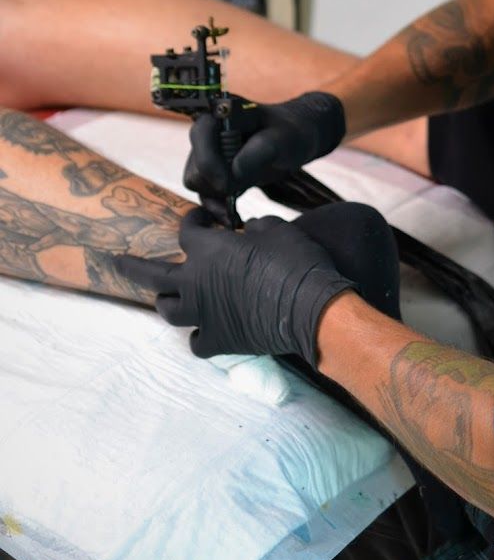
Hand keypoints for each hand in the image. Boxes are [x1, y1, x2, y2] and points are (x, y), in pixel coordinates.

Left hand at [113, 206, 356, 364]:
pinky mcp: (220, 340)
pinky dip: (198, 335)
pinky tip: (205, 330)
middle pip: (152, 275)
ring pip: (168, 310)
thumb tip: (250, 230)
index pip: (186, 230)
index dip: (192, 220)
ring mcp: (204, 314)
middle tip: (116, 261)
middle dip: (131, 266)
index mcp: (209, 249)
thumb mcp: (276, 228)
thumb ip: (255, 226)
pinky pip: (196, 341)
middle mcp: (196, 281)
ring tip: (167, 298)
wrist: (310, 307)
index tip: (201, 218)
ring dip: (166, 301)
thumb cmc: (295, 260)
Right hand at [183, 91, 344, 200]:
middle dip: (216, 183)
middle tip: (243, 188)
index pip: (200, 135)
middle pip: (195, 165)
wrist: (294, 141)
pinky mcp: (213, 171)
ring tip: (240, 202)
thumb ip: (258, 152)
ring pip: (197, 182)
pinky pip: (204, 193)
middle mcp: (209, 131)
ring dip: (216, 197)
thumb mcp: (281, 140)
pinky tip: (233, 216)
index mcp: (223, 113)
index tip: (228, 184)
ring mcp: (208, 152)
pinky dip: (216, 207)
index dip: (209, 162)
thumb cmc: (290, 134)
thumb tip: (234, 174)